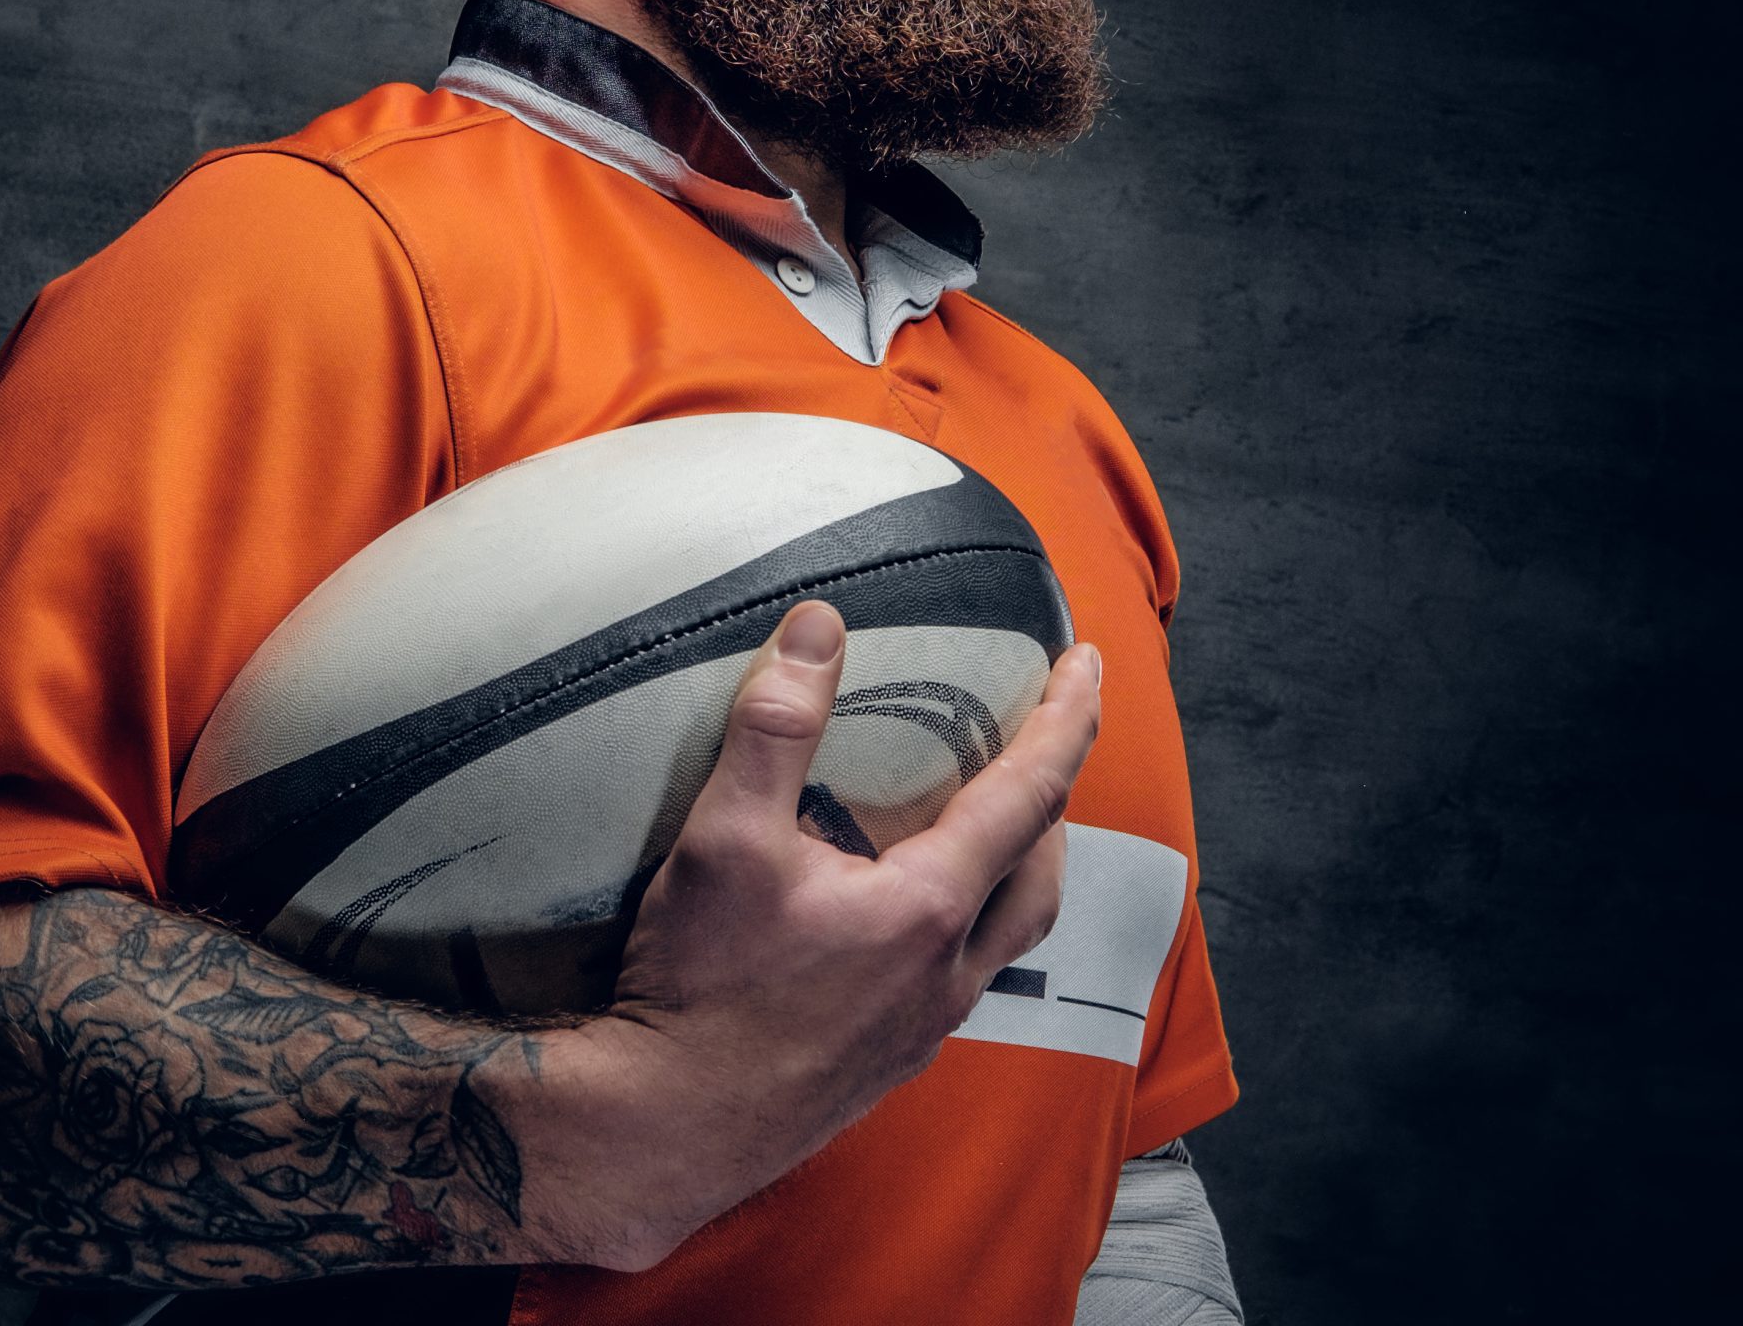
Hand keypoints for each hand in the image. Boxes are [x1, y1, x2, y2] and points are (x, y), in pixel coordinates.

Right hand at [514, 602, 1100, 1270]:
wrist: (667, 1126)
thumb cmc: (700, 987)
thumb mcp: (725, 838)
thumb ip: (775, 726)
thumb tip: (820, 626)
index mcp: (927, 907)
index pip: (1027, 794)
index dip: (1064, 720)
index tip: (1085, 663)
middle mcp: (946, 971)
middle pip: (1041, 873)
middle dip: (1055, 797)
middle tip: (1043, 738)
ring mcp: (923, 1025)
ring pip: (1009, 935)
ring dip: (1019, 865)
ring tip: (992, 819)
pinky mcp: (889, 1060)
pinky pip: (962, 978)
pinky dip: (969, 923)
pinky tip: (914, 914)